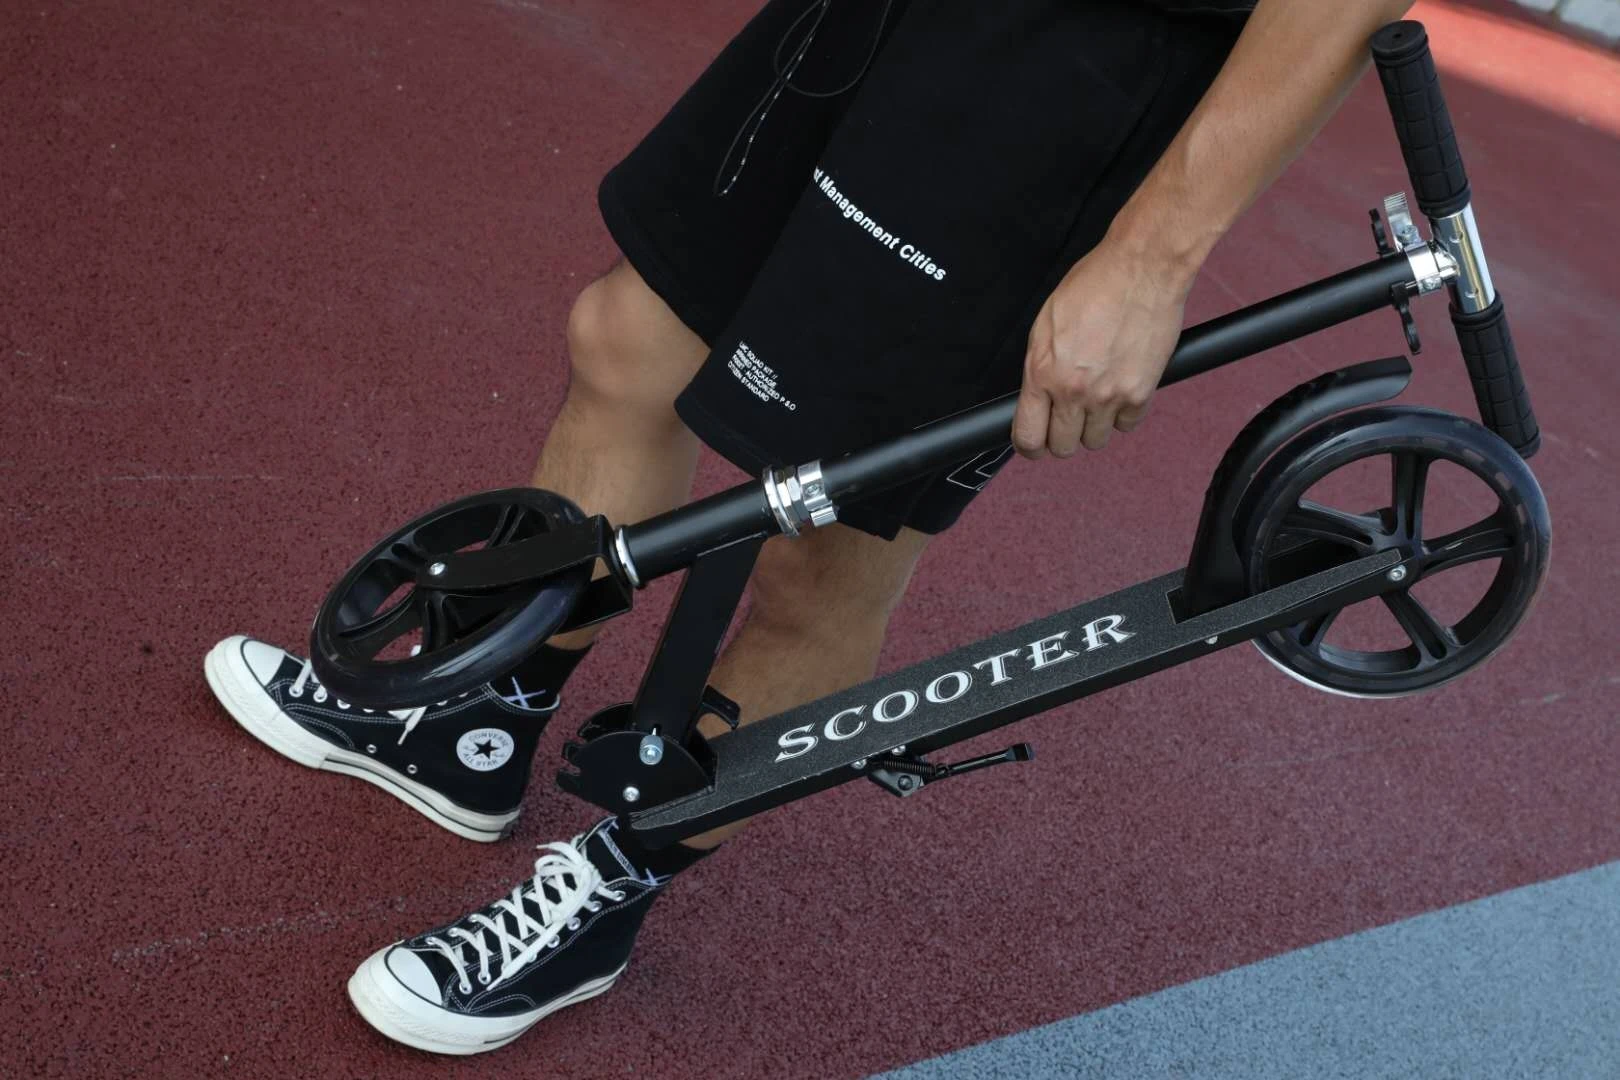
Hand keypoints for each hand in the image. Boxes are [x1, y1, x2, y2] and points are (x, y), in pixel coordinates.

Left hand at [1013, 236, 1190, 457]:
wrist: (1141, 270)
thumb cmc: (1094, 286)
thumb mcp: (1046, 325)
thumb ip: (1039, 367)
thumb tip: (1036, 398)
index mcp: (1043, 373)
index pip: (1028, 436)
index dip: (1029, 446)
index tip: (1034, 443)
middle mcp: (1074, 391)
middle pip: (1063, 447)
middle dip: (1063, 437)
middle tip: (1068, 418)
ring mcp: (1108, 396)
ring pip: (1096, 441)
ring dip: (1094, 426)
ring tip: (1098, 397)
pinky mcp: (1140, 393)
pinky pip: (1128, 425)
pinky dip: (1124, 414)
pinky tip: (1121, 388)